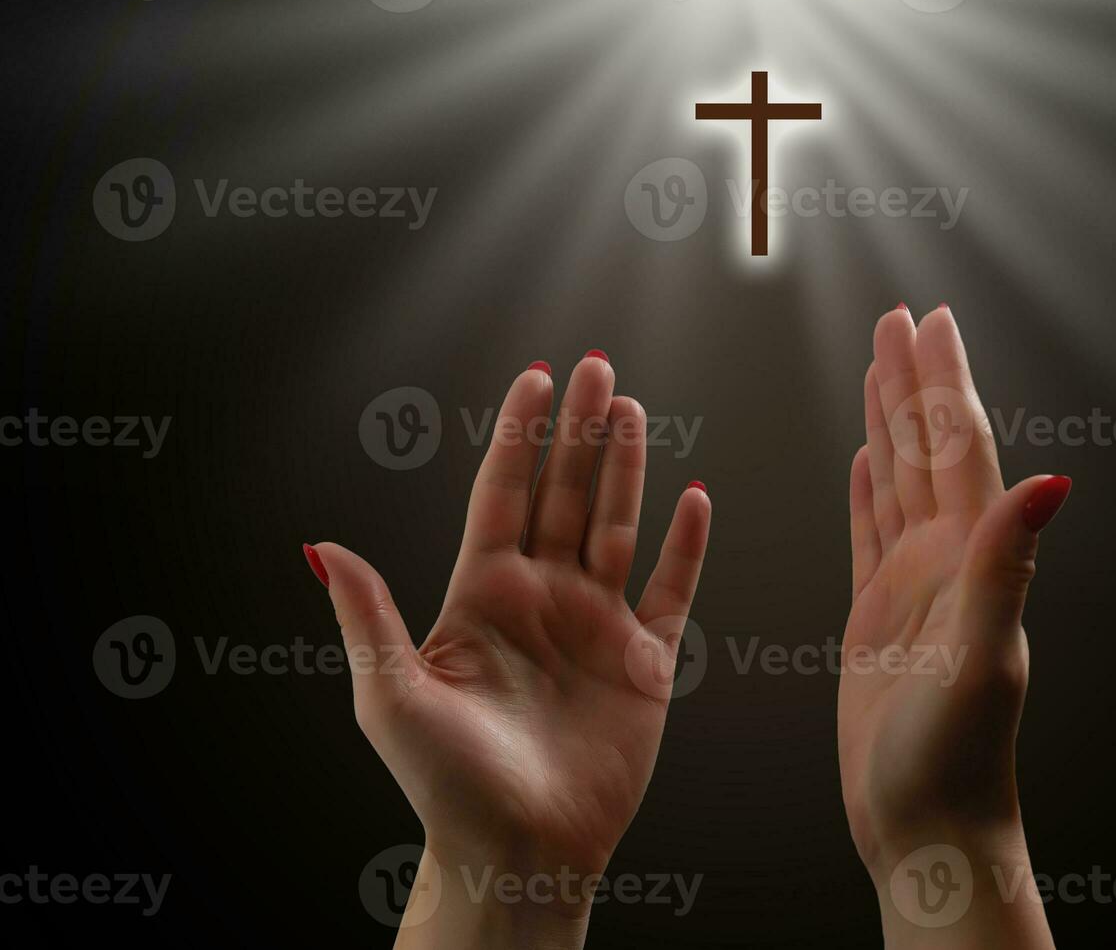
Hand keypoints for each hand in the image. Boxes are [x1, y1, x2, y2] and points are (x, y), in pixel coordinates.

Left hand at [306, 353, 710, 947]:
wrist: (519, 850)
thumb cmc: (446, 784)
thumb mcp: (391, 695)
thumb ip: (368, 614)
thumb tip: (320, 545)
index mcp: (482, 594)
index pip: (503, 493)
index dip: (518, 435)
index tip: (533, 378)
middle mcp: (542, 597)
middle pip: (565, 494)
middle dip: (578, 431)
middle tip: (595, 366)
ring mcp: (596, 624)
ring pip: (618, 525)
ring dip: (626, 467)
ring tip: (631, 409)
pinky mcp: (645, 661)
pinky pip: (673, 590)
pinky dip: (687, 546)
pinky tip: (695, 498)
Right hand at [840, 305, 1067, 947]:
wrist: (928, 830)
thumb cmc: (957, 760)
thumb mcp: (982, 658)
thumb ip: (1006, 565)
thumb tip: (1050, 480)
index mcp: (971, 558)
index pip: (957, 447)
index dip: (944, 380)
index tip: (931, 320)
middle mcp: (947, 561)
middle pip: (927, 449)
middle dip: (913, 381)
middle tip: (899, 320)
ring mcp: (913, 586)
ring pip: (898, 481)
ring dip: (889, 423)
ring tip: (878, 370)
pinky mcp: (877, 616)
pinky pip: (869, 533)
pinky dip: (866, 490)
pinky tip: (861, 462)